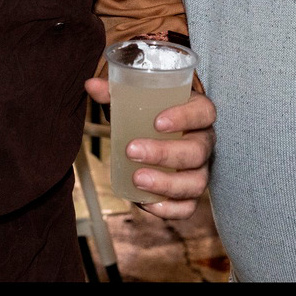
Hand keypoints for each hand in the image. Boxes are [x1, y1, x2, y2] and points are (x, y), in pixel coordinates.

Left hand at [84, 77, 214, 219]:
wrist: (155, 133)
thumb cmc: (149, 113)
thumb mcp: (135, 99)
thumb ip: (115, 91)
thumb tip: (91, 85)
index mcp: (198, 113)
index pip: (204, 112)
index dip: (185, 117)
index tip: (156, 122)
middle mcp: (204, 142)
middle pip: (198, 151)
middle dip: (165, 154)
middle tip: (132, 151)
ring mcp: (200, 169)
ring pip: (196, 183)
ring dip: (166, 184)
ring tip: (136, 179)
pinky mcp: (190, 193)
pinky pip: (188, 207)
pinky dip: (169, 209)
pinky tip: (146, 203)